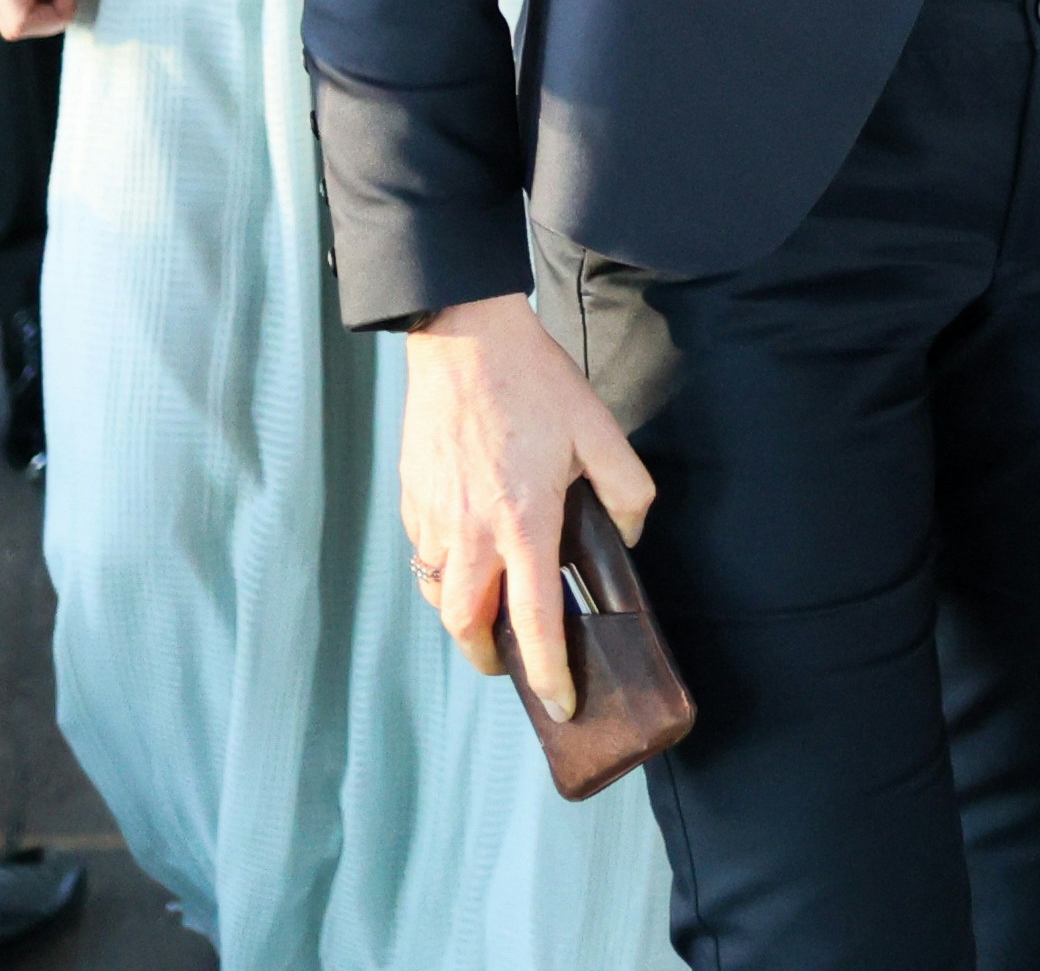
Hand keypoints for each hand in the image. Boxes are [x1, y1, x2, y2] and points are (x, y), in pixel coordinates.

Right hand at [402, 294, 654, 717]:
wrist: (462, 337)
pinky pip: (426, 557)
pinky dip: (445, 572)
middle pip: (468, 630)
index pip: (535, 624)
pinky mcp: (412, 499)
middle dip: (492, 659)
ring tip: (494, 607)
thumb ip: (628, 494)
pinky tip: (470, 553)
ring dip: (466, 615)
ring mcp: (434, 518)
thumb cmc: (534, 382)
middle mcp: (472, 533)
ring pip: (442, 596)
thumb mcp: (601, 431)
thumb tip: (626, 540)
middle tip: (516, 661)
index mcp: (523, 523)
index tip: (560, 702)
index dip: (548, 675)